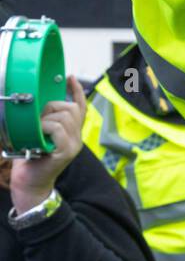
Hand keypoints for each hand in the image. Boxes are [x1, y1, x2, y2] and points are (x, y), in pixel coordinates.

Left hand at [10, 75, 86, 215]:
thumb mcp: (40, 134)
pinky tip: (38, 136)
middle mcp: (76, 138)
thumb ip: (46, 121)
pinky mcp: (66, 151)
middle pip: (70, 108)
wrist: (29, 182)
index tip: (69, 77)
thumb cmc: (31, 158)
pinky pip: (57, 128)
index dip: (76, 91)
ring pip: (64, 116)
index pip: (80, 107)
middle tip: (38, 121)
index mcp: (72, 132)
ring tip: (37, 131)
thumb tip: (40, 103)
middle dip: (51, 108)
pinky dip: (45, 128)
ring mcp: (73, 145)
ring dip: (45, 119)